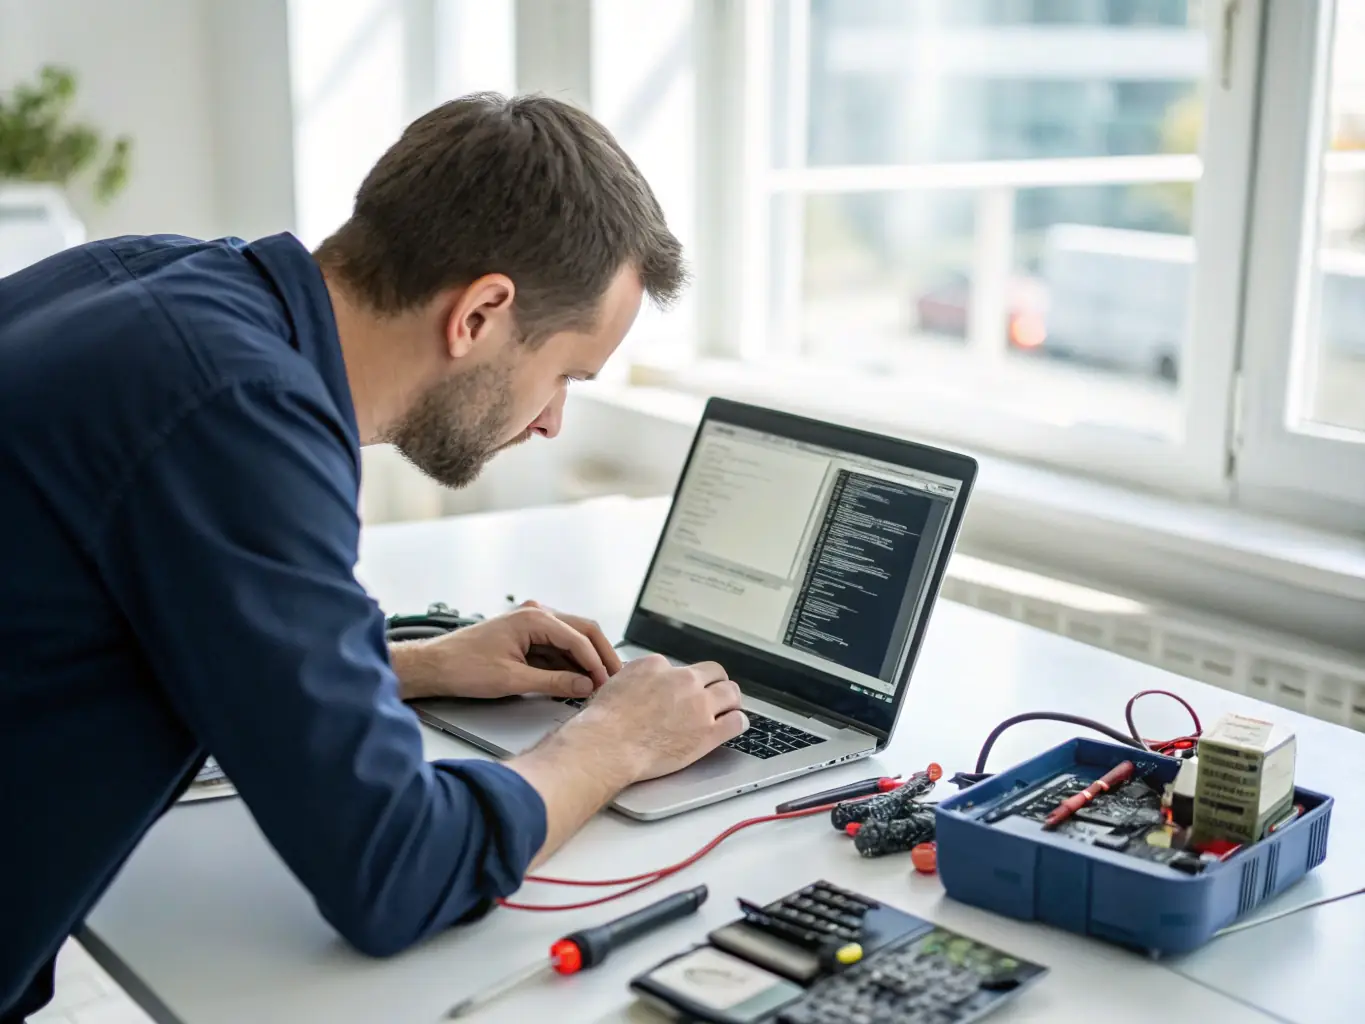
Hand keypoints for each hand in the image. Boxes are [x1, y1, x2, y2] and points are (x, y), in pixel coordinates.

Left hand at [390, 602, 622, 700]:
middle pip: (583, 631)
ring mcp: (531, 624)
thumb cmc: (463, 666)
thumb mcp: (514, 679)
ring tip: (598, 684)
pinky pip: (557, 647)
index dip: (596, 663)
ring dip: (585, 660)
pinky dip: (569, 663)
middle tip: (615, 679)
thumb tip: (584, 686)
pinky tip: (576, 680)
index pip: (579, 638)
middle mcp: (536, 614)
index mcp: (534, 618)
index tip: (607, 683)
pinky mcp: (526, 637)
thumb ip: (554, 682)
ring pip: (572, 639)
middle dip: (600, 656)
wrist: (435, 666)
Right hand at [566, 654, 748, 781]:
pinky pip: (736, 721)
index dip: (683, 682)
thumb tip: (639, 684)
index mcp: (658, 666)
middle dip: (715, 683)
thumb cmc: (604, 721)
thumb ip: (636, 679)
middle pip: (714, 673)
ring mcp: (698, 706)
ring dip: (730, 700)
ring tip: (729, 707)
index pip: (682, 668)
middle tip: (714, 693)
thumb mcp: (615, 683)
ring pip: (731, 693)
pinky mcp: (708, 732)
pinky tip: (735, 724)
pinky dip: (738, 722)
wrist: (608, 744)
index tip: (682, 692)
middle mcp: (683, 681)